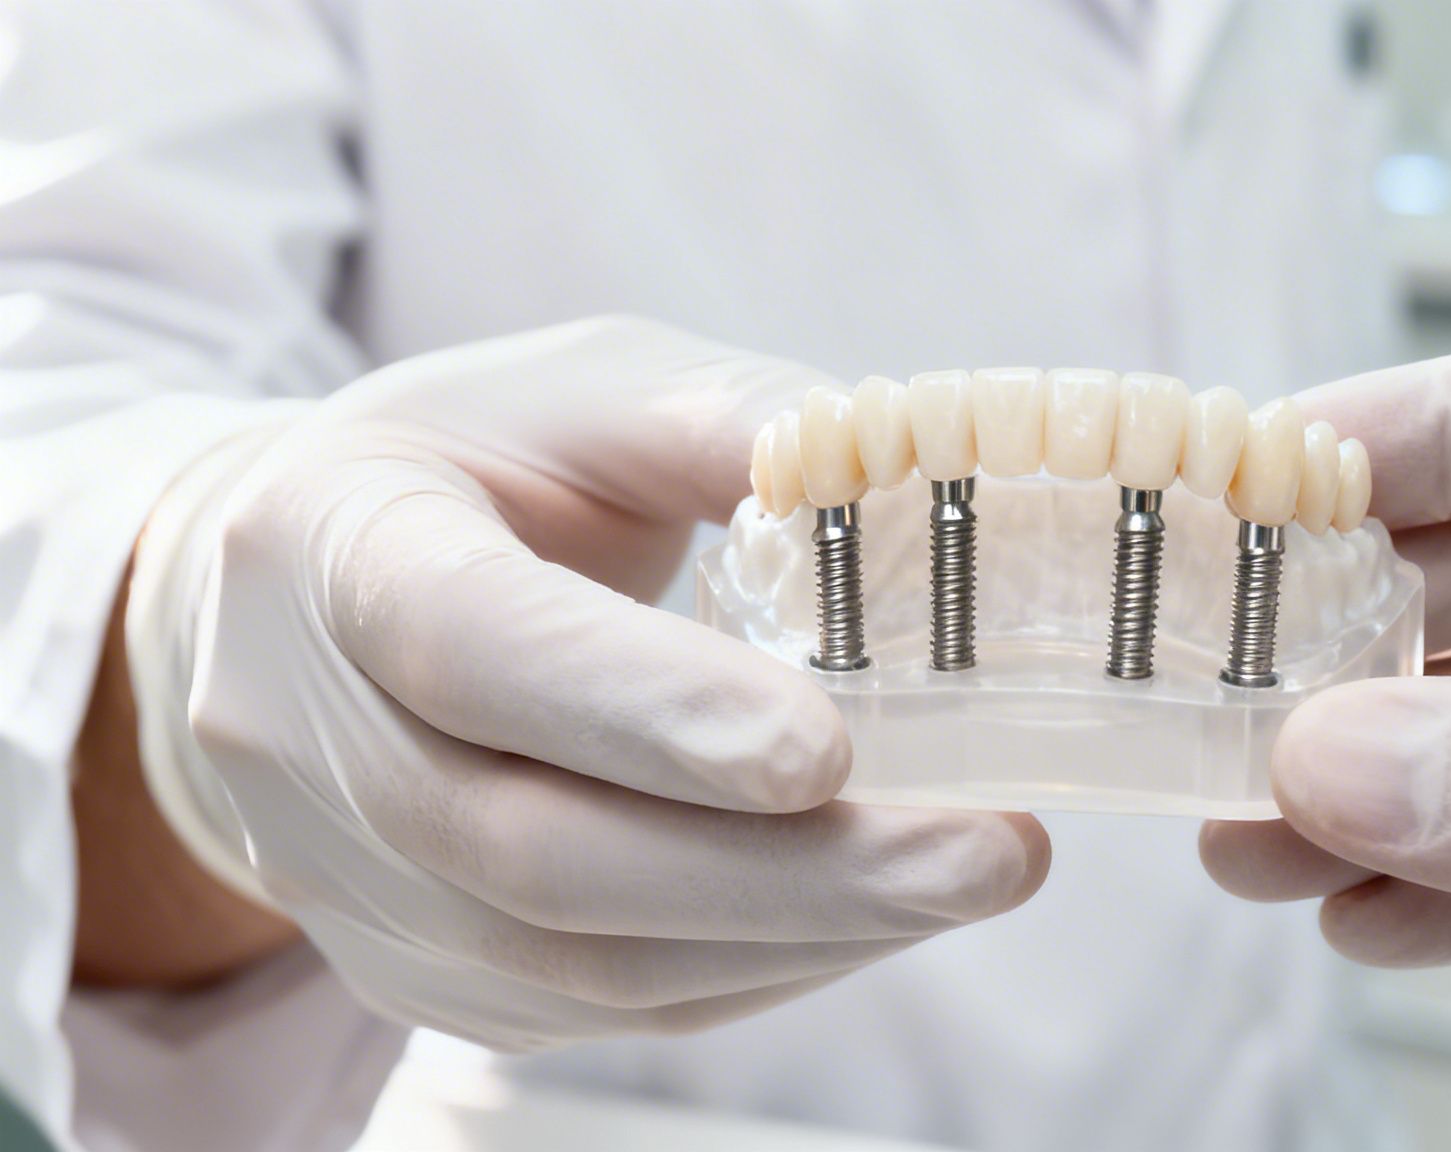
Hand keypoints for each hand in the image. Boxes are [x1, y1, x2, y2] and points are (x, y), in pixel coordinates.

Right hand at [129, 316, 1047, 1048]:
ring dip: (804, 933)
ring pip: (579, 965)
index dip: (643, 708)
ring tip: (972, 875)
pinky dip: (763, 964)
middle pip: (537, 851)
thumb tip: (912, 472)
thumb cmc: (470, 471)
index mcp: (334, 545)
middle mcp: (306, 737)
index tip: (825, 752)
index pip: (473, 643)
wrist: (280, 605)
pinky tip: (876, 910)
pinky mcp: (417, 971)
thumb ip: (729, 420)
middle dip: (788, 872)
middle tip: (988, 851)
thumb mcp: (581, 390)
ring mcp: (352, 883)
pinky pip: (601, 1007)